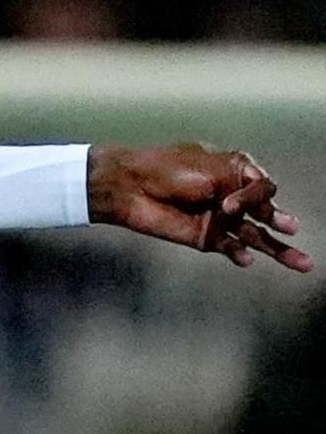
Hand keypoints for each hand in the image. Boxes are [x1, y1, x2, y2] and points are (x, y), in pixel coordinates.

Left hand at [87, 144, 310, 271]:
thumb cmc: (169, 169)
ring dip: (277, 249)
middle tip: (293, 231)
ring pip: (256, 236)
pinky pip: (231, 248)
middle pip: (267, 213)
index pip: (265, 187)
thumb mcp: (214, 170)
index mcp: (236, 172)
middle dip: (283, 223)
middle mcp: (232, 196)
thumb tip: (268, 206)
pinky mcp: (207, 237)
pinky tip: (246, 259)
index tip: (231, 204)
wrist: (131, 187)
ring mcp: (221, 219)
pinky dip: (240, 254)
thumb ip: (244, 189)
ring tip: (303, 264)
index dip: (255, 197)